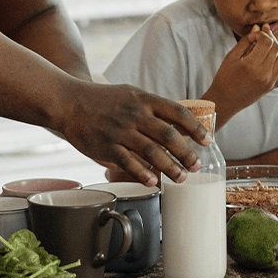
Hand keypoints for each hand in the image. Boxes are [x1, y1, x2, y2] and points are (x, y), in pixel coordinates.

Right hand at [59, 83, 208, 186]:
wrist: (69, 102)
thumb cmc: (104, 100)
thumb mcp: (132, 94)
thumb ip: (154, 108)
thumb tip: (180, 125)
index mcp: (144, 100)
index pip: (178, 112)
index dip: (196, 128)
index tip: (207, 141)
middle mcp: (135, 115)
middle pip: (169, 135)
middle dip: (187, 153)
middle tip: (197, 166)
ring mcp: (121, 131)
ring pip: (152, 152)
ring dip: (170, 167)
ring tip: (182, 177)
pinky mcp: (106, 146)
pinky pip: (128, 162)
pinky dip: (143, 173)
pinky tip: (154, 182)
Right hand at [208, 24, 277, 114]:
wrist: (224, 101)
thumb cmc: (224, 77)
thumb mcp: (231, 57)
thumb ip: (246, 41)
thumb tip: (257, 27)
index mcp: (251, 65)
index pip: (267, 42)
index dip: (261, 34)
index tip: (254, 35)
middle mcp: (263, 74)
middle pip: (276, 47)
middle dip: (269, 38)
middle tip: (260, 35)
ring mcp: (270, 82)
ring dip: (276, 50)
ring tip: (264, 49)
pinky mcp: (272, 86)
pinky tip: (270, 61)